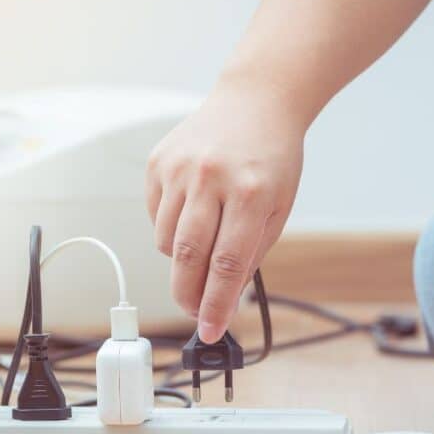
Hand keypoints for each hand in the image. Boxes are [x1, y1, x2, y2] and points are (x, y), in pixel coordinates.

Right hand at [146, 77, 307, 342]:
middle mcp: (210, 178)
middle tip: (194, 312)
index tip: (210, 332)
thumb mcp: (278, 207)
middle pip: (187, 256)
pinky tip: (192, 211)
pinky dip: (170, 226)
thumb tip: (222, 296)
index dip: (216, 305)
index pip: (227, 264)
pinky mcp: (159, 162)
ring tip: (202, 246)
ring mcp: (180, 168)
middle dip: (188, 295)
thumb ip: (251, 252)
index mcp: (249, 192)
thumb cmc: (272, 158)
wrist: (255, 101)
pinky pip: (155, 215)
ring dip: (181, 259)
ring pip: (165, 240)